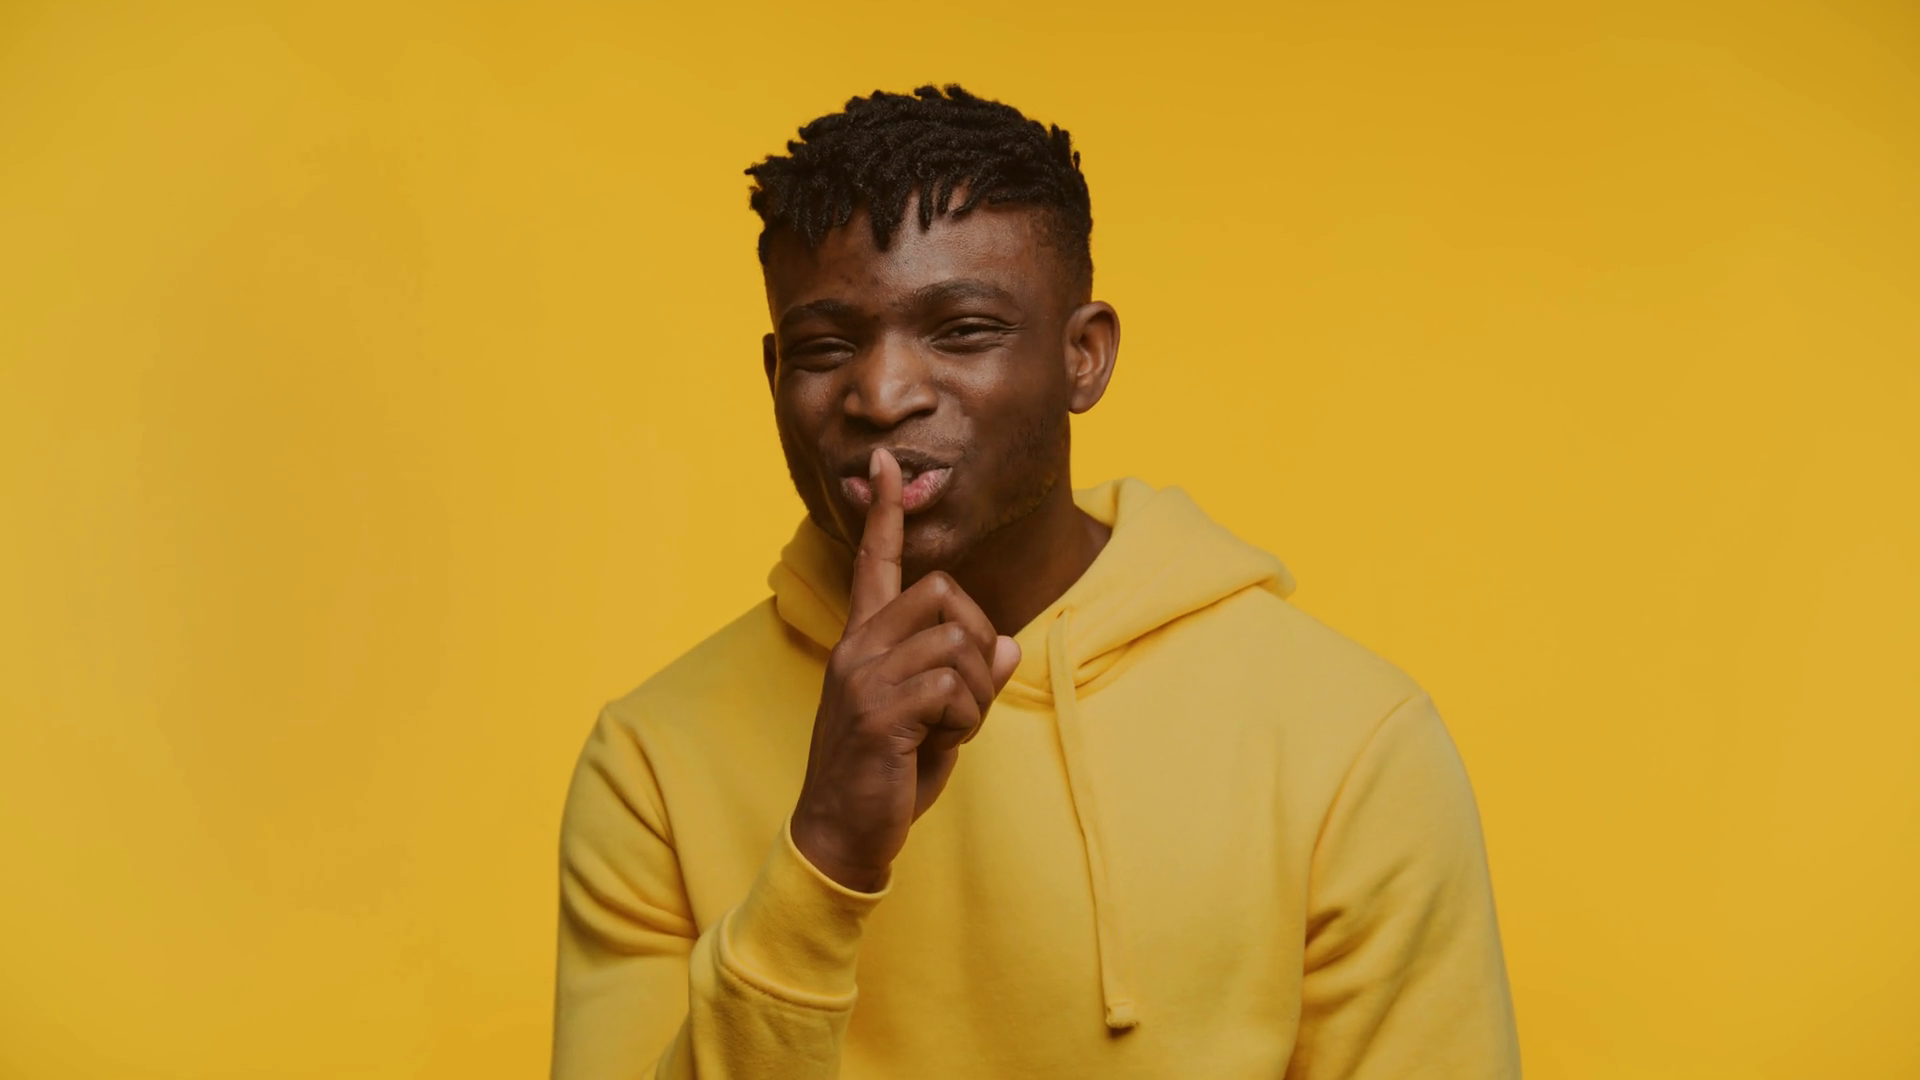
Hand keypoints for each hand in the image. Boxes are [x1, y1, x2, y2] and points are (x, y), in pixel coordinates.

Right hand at [789, 448, 1021, 892]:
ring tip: (948, 728)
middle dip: (976, 638)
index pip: (873, 562)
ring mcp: (863, 677)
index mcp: (863, 641)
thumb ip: (966, 677)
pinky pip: (953, 689)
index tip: (884, 462)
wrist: (841, 832)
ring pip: (956, 643)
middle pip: (942, 591)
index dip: (884, 513)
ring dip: (974, 692)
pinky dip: (965, 719)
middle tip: (964, 693)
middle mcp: (857, 647)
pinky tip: (939, 744)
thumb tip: (1008, 645)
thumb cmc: (888, 774)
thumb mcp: (934, 719)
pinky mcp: (878, 712)